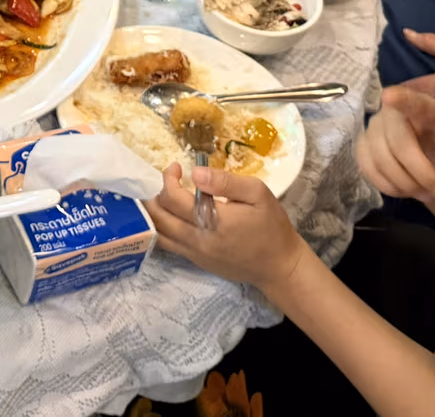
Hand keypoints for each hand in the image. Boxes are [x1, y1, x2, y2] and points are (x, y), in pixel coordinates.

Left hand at [149, 164, 308, 293]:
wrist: (279, 266)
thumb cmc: (271, 226)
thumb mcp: (257, 194)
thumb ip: (225, 182)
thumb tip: (195, 172)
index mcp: (213, 221)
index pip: (173, 199)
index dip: (168, 179)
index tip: (177, 167)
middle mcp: (198, 240)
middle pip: (158, 217)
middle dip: (156, 194)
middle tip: (170, 182)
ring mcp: (195, 254)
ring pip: (158, 233)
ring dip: (154, 213)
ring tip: (165, 197)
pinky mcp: (197, 262)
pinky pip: (169, 245)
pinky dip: (162, 228)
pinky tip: (171, 216)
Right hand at [357, 85, 434, 203]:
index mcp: (426, 107)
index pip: (412, 101)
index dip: (400, 99)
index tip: (389, 97)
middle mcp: (393, 113)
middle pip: (397, 143)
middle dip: (422, 174)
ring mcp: (374, 130)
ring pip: (381, 160)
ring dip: (407, 185)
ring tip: (430, 194)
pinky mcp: (364, 149)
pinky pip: (369, 170)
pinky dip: (390, 186)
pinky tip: (409, 191)